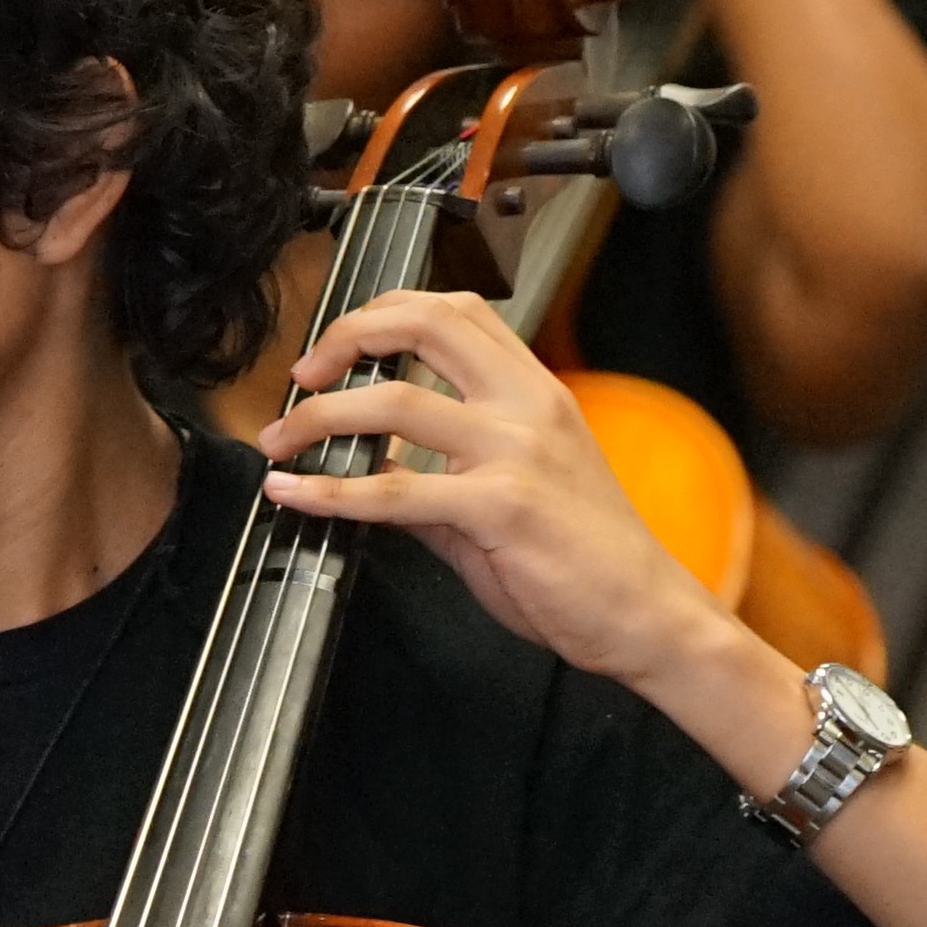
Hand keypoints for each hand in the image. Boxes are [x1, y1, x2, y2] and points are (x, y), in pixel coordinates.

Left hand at [255, 291, 757, 701]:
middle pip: (425, 325)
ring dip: (318, 417)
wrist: (647, 614)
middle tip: (302, 374)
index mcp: (535, 392)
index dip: (385, 313)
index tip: (338, 346)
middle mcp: (527, 407)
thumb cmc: (585, 558)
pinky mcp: (500, 507)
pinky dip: (330, 490)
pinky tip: (293, 493)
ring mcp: (516, 453)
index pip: (455, 312)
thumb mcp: (508, 493)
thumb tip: (371, 465)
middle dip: (347, 337)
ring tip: (279, 441)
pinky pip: (394, 488)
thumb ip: (438, 470)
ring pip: (394, 404)